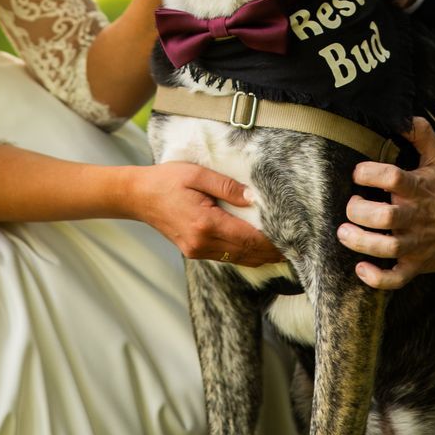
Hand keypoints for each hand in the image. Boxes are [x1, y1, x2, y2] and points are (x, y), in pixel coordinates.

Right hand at [129, 162, 283, 266]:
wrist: (138, 196)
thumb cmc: (167, 180)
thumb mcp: (198, 175)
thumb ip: (228, 187)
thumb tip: (255, 198)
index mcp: (205, 223)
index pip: (248, 238)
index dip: (272, 241)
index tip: (291, 238)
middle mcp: (202, 243)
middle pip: (246, 253)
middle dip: (271, 251)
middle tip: (295, 247)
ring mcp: (197, 250)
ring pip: (237, 259)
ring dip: (260, 255)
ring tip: (282, 249)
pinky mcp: (194, 251)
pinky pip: (226, 257)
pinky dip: (244, 254)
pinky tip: (257, 247)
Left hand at [336, 118, 434, 288]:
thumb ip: (421, 134)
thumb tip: (403, 115)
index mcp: (419, 189)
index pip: (393, 178)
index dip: (371, 173)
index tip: (358, 172)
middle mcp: (416, 217)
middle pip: (386, 217)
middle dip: (361, 212)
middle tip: (352, 205)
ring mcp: (416, 244)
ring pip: (387, 248)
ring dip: (362, 243)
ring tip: (344, 233)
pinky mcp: (416, 265)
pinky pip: (396, 278)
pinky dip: (378, 279)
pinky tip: (361, 270)